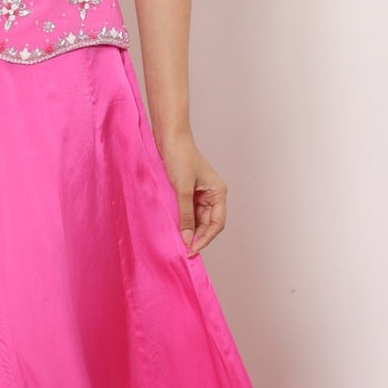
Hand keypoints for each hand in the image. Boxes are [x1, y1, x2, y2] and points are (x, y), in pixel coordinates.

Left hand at [155, 132, 226, 255]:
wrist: (169, 137)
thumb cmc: (180, 157)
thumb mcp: (182, 189)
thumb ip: (185, 215)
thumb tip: (187, 238)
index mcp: (218, 192)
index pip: (217, 223)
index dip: (205, 238)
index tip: (192, 249)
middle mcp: (212, 194)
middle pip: (207, 223)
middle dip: (197, 236)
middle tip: (183, 250)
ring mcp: (200, 193)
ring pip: (197, 219)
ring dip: (189, 229)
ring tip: (177, 241)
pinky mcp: (188, 191)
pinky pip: (188, 211)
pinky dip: (182, 220)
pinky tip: (174, 227)